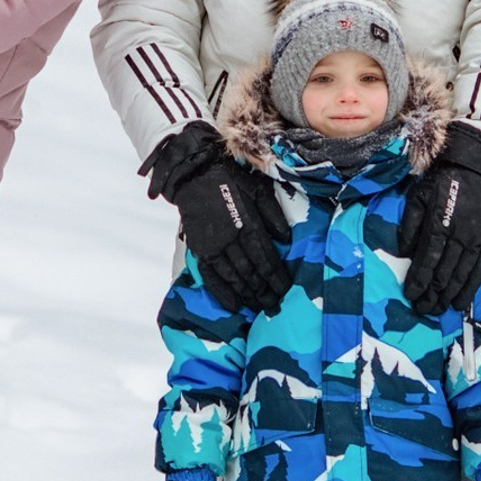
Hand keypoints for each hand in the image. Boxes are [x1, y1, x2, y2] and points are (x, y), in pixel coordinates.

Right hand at [145, 122, 290, 314]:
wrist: (194, 173)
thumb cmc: (230, 179)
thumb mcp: (258, 189)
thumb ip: (273, 214)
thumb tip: (286, 240)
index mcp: (248, 224)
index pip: (266, 259)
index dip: (277, 277)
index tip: (287, 290)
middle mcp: (230, 239)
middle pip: (252, 273)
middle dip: (265, 291)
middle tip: (276, 306)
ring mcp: (212, 246)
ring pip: (233, 277)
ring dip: (248, 294)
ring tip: (260, 307)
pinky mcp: (198, 248)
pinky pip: (210, 276)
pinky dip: (221, 292)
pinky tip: (233, 304)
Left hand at [399, 121, 480, 312]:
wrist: (479, 168)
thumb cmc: (443, 180)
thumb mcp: (419, 195)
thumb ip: (410, 223)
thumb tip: (403, 251)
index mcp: (440, 222)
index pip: (428, 259)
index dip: (419, 280)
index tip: (411, 295)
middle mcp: (460, 234)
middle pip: (444, 272)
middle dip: (432, 294)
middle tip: (422, 310)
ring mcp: (477, 239)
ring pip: (462, 275)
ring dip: (449, 296)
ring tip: (438, 310)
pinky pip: (480, 270)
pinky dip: (470, 289)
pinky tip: (462, 303)